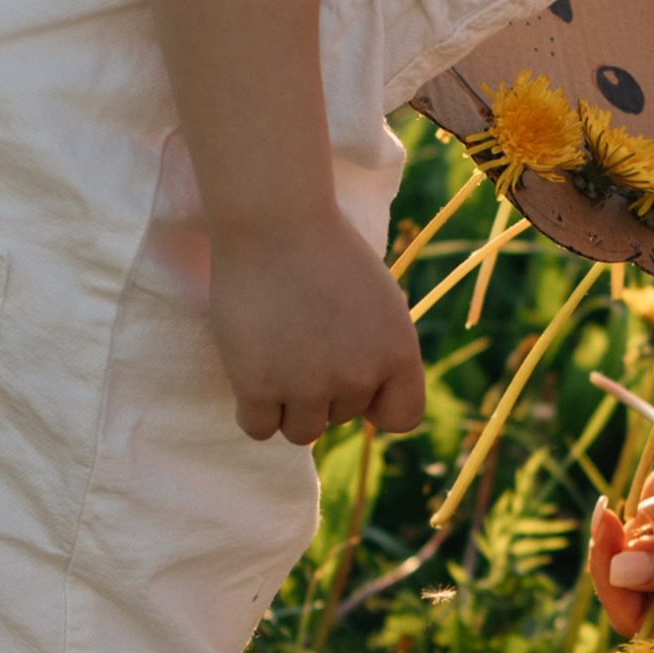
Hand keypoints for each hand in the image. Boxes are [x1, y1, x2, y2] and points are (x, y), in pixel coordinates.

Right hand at [207, 208, 424, 443]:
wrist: (275, 221)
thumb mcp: (379, 302)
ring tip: (275, 354)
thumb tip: (367, 403)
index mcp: (398, 353)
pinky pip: (258, 428)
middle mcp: (360, 376)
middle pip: (341, 418)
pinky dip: (253, 409)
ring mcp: (309, 386)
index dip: (376, 405)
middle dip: (322, 389)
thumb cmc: (326, 251)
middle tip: (300, 336)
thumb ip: (379, 352)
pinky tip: (251, 372)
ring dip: (288, 404)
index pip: (402, 417)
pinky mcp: (259, 388)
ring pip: (301, 431)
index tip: (352, 379)